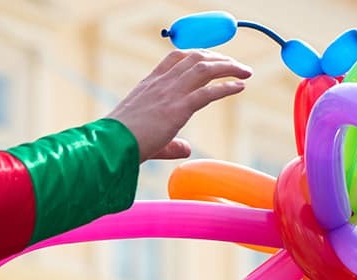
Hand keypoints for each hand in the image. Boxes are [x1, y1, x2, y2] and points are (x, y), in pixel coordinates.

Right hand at [106, 50, 251, 161]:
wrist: (112, 145)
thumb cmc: (122, 143)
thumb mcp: (148, 137)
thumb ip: (171, 143)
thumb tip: (186, 148)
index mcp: (150, 84)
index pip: (175, 58)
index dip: (196, 54)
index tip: (211, 58)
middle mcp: (161, 83)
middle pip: (195, 58)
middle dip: (219, 58)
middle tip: (235, 65)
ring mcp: (170, 94)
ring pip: (205, 69)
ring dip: (229, 67)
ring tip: (244, 72)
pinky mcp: (178, 108)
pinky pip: (208, 92)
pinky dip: (227, 87)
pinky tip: (239, 87)